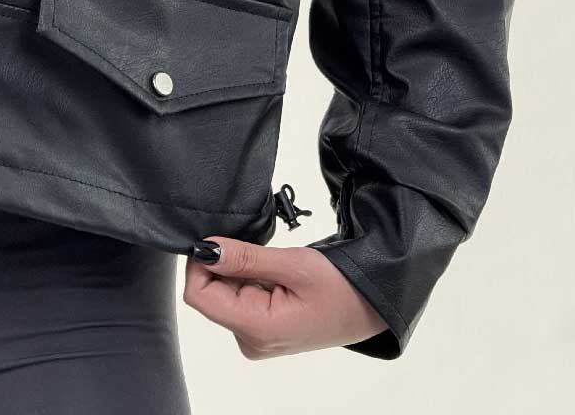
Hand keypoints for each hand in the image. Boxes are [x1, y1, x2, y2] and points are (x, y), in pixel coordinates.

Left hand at [183, 235, 389, 357]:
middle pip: (212, 293)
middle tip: (260, 247)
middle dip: (226, 263)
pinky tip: (276, 271)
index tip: (220, 235)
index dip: (201, 261)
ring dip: (242, 269)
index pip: (199, 295)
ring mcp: (257, 336)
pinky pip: (243, 296)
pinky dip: (252, 277)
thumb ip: (245, 257)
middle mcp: (250, 339)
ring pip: (227, 292)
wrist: (374, 305)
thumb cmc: (342, 287)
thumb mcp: (294, 264)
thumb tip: (205, 248)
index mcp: (255, 329)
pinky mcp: (264, 328)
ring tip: (275, 262)